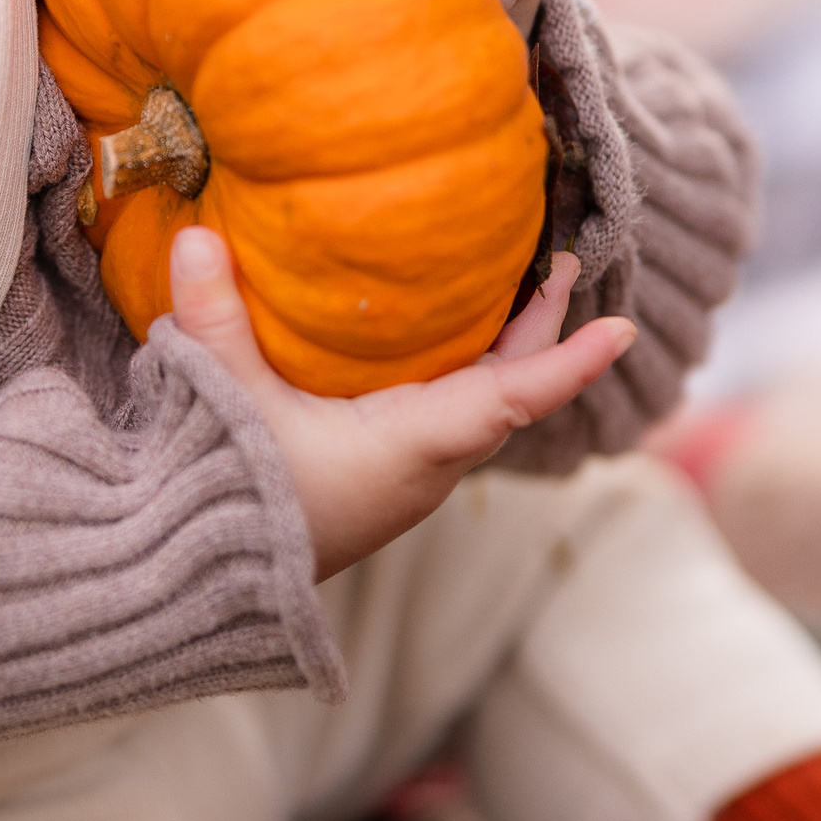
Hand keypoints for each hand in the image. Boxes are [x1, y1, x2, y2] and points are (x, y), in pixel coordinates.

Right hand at [168, 226, 634, 579]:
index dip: (567, 363)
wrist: (202, 587)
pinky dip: (465, 374)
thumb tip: (197, 234)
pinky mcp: (380, 482)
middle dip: (539, 331)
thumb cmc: (228, 502)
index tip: (624, 331)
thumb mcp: (222, 403)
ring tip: (517, 288)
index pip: (511, 398)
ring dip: (505, 353)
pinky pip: (446, 419)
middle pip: (506, 394)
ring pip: (479, 409)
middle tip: (560, 265)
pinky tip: (439, 341)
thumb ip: (212, 320)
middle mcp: (425, 468)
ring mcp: (406, 479)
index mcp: (410, 447)